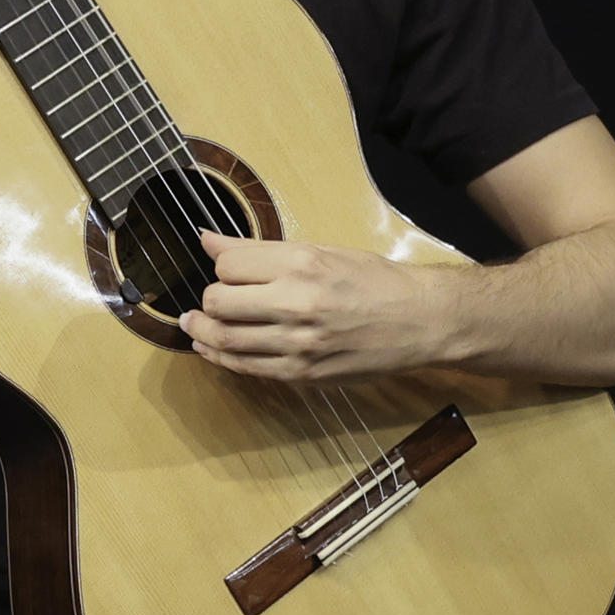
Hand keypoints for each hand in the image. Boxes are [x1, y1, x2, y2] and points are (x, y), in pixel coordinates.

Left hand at [179, 231, 455, 383]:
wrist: (420, 320)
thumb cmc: (373, 279)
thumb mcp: (319, 250)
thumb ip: (259, 250)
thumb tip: (208, 241)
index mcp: (301, 262)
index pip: (228, 265)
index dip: (221, 266)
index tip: (227, 270)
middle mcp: (296, 301)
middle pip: (219, 301)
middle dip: (208, 300)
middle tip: (211, 300)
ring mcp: (298, 342)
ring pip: (225, 339)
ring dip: (202, 333)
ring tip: (195, 325)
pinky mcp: (303, 373)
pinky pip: (246, 368)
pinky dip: (220, 358)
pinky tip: (211, 350)